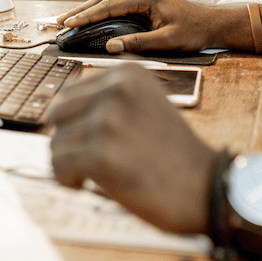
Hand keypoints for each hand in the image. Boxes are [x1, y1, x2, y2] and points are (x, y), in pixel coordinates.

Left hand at [49, 64, 214, 233]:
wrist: (206, 187)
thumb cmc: (174, 154)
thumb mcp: (143, 107)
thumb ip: (107, 101)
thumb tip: (57, 112)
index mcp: (127, 73)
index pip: (70, 92)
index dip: (75, 122)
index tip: (92, 140)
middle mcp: (116, 89)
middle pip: (58, 114)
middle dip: (68, 140)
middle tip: (88, 159)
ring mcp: (107, 120)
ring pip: (55, 143)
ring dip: (69, 164)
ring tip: (94, 174)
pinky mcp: (101, 153)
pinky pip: (59, 166)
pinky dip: (68, 180)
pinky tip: (87, 184)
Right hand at [55, 0, 239, 53]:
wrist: (214, 24)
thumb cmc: (194, 32)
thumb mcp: (167, 41)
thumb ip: (139, 43)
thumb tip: (112, 46)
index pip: (108, 6)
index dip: (86, 16)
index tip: (69, 24)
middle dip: (81, 11)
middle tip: (60, 22)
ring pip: (108, 0)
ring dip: (88, 9)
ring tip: (69, 20)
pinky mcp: (145, 2)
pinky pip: (117, 4)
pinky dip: (100, 10)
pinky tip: (91, 17)